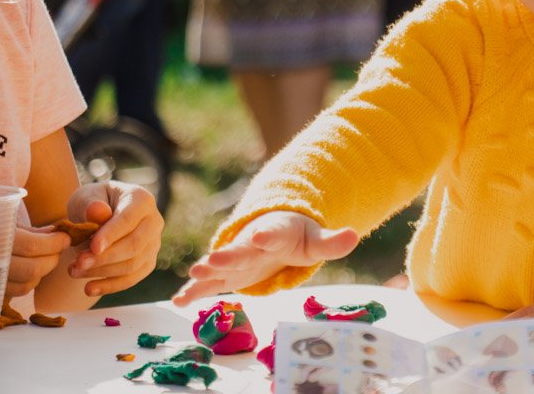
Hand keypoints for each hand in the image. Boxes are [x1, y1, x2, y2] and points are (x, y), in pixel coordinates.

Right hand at [6, 226, 70, 297]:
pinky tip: (30, 267)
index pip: (32, 246)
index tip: (65, 238)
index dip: (55, 243)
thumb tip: (59, 234)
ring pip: (27, 284)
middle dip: (52, 258)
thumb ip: (34, 231)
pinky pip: (18, 291)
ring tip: (43, 256)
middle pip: (33, 269)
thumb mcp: (11, 224)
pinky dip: (31, 280)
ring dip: (43, 271)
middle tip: (56, 248)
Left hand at [67, 181, 163, 296]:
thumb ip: (90, 204)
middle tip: (77, 264)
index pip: (129, 219)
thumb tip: (98, 212)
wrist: (96, 217)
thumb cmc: (91, 204)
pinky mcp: (147, 262)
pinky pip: (132, 278)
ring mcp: (154, 243)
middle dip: (105, 258)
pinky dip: (110, 286)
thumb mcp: (85, 197)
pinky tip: (88, 289)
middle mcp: (154, 221)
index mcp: (142, 200)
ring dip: (102, 272)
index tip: (92, 248)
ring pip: (133, 264)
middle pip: (134, 245)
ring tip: (74, 272)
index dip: (112, 235)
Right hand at [172, 212, 357, 306]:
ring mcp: (236, 260)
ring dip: (206, 271)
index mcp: (274, 233)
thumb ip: (332, 242)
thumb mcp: (315, 241)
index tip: (260, 236)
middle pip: (240, 251)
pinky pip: (208, 284)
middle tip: (212, 260)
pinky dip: (193, 291)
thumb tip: (355, 235)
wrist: (272, 232)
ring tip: (193, 275)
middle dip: (227, 256)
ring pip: (220, 266)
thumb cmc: (295, 237)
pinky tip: (179, 301)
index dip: (267, 235)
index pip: (272, 233)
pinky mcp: (226, 274)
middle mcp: (250, 245)